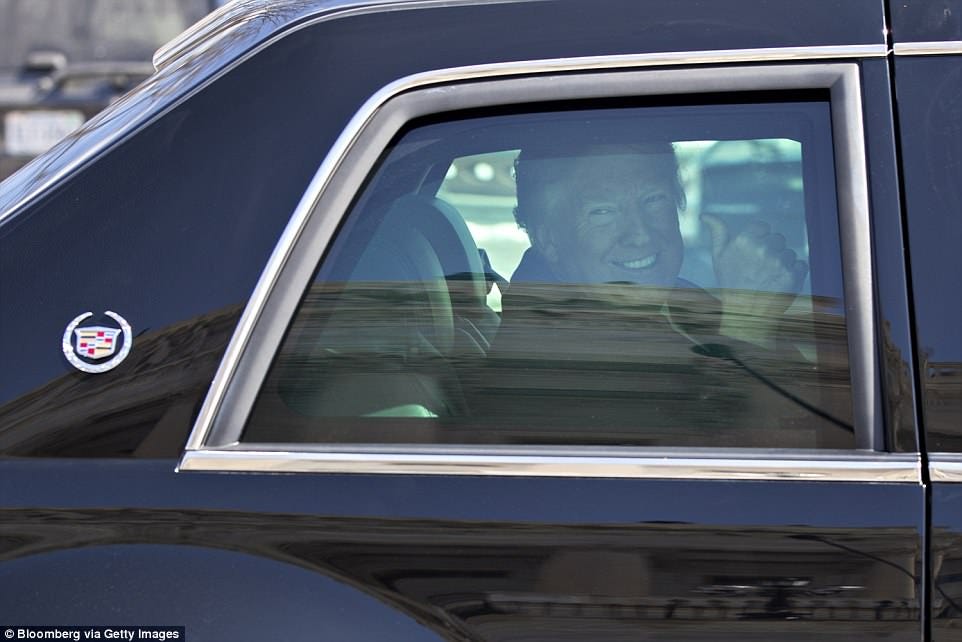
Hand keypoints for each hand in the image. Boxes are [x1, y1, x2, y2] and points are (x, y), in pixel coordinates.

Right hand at [702, 214, 807, 347]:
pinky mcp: (793, 275)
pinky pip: (800, 264)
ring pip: (789, 253)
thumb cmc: (731, 283)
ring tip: (769, 278)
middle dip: (772, 251)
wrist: (745, 315)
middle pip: (778, 239)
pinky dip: (793, 273)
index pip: (763, 227)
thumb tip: (704, 214)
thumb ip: (717, 232)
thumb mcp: (719, 257)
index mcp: (744, 240)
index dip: (760, 239)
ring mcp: (779, 262)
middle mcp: (763, 249)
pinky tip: (779, 283)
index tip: (753, 255)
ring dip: (783, 263)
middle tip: (760, 269)